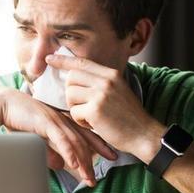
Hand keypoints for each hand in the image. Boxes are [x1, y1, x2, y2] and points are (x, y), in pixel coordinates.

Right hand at [0, 89, 116, 186]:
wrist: (2, 104)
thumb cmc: (16, 120)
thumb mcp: (35, 140)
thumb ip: (47, 151)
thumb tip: (58, 165)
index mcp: (62, 121)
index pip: (85, 134)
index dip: (100, 146)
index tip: (112, 156)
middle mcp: (62, 120)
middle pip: (83, 141)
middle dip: (94, 161)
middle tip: (98, 178)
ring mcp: (55, 120)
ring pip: (75, 143)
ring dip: (83, 162)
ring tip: (89, 178)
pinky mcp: (45, 122)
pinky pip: (61, 139)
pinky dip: (69, 152)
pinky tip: (74, 165)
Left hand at [46, 54, 163, 157]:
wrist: (144, 134)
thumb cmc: (129, 117)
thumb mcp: (118, 91)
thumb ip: (100, 83)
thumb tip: (75, 78)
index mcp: (111, 74)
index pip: (82, 62)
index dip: (63, 60)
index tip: (49, 58)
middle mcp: (106, 81)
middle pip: (71, 78)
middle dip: (70, 92)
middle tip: (81, 105)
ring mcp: (100, 94)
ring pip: (70, 95)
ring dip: (75, 108)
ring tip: (89, 116)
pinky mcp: (95, 110)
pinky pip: (74, 112)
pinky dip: (80, 121)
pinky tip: (93, 124)